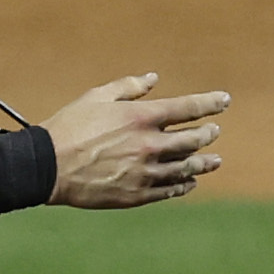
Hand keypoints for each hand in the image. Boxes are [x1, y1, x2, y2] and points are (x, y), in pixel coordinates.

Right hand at [44, 75, 227, 208]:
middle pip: (193, 140)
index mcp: (141, 117)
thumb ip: (129, 86)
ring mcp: (146, 172)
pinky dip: (183, 185)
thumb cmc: (70, 127)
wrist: (48, 167)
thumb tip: (153, 78)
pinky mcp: (137, 194)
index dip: (210, 103)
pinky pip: (170, 190)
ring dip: (204, 163)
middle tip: (214, 131)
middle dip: (208, 134)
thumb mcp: (97, 96)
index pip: (188, 108)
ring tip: (215, 161)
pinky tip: (190, 182)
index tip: (225, 101)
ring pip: (186, 168)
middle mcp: (149, 145)